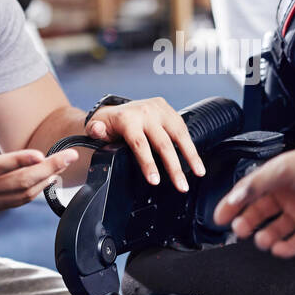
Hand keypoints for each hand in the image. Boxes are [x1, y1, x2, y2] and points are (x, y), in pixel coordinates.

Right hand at [0, 102, 78, 214]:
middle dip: (46, 169)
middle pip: (16, 182)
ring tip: (63, 164)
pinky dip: (37, 191)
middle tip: (69, 156)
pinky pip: (18, 202)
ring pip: (21, 194)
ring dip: (46, 180)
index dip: (17, 161)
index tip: (39, 153)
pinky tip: (50, 178)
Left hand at [86, 97, 206, 192]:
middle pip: (163, 143)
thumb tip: (97, 130)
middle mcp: (145, 112)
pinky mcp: (169, 110)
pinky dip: (190, 145)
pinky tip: (196, 160)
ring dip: (190, 155)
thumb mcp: (96, 126)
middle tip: (181, 186)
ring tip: (199, 173)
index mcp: (128, 118)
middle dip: (174, 167)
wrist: (117, 108)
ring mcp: (159, 109)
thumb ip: (95, 130)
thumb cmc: (108, 123)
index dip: (148, 163)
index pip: (140, 144)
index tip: (155, 180)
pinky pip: (182, 128)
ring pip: (179, 134)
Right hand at [212, 142, 294, 256]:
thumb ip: (256, 184)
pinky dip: (286, 248)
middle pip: (259, 211)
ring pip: (276, 229)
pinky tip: (279, 248)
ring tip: (260, 240)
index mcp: (280, 174)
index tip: (220, 216)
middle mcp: (290, 193)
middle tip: (238, 230)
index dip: (233, 203)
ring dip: (265, 236)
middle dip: (246, 222)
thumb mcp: (285, 168)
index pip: (249, 190)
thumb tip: (235, 197)